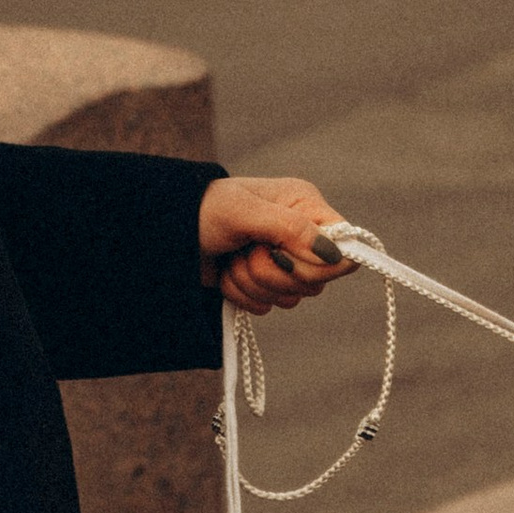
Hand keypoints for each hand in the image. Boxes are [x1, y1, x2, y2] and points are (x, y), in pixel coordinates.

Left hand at [198, 175, 356, 312]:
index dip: (324, 264)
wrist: (167, 234)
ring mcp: (283, 260)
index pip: (346, 247)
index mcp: (304, 206)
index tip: (289, 259)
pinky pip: (269, 306)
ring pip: (291, 297)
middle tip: (248, 250)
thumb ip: (289, 228)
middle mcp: (300, 233)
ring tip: (232, 258)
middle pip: (317, 280)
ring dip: (253, 283)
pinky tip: (226, 273)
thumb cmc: (203, 210)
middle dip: (274, 272)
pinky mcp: (264, 283)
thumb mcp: (243, 212)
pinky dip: (243, 294)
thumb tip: (334, 253)